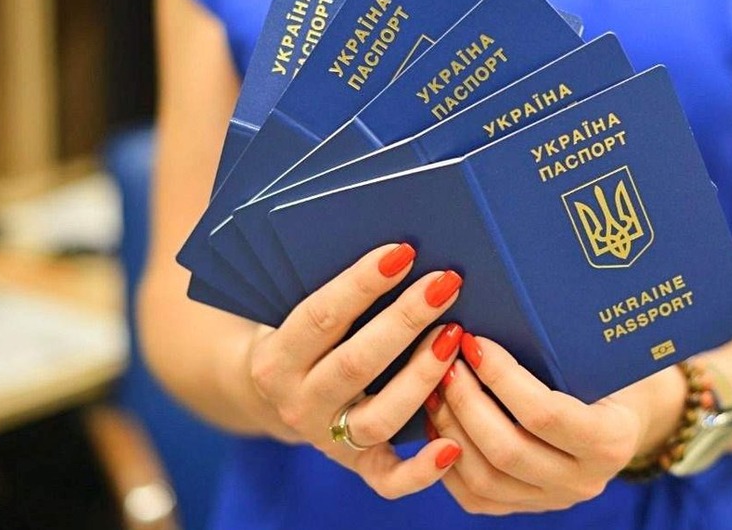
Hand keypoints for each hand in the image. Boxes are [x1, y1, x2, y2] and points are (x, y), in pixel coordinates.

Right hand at [234, 243, 467, 498]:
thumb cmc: (308, 337)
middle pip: (356, 364)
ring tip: (455, 338)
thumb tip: (400, 250)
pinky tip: (454, 444)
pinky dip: (422, 470)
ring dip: (422, 376)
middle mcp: (298, 404)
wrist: (276, 397)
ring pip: (380, 417)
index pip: (321, 317)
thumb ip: (339, 293)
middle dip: (405, 320)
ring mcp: (327, 440)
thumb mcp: (301, 311)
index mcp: (276, 359)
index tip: (402, 251)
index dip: (361, 284)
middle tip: (446, 285)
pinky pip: (389, 480)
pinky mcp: (357, 466)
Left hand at [427, 336, 685, 513]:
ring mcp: (552, 500)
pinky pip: (474, 496)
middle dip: (466, 401)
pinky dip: (445, 459)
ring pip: (484, 478)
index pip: (545, 414)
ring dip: (450, 428)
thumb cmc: (605, 369)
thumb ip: (563, 343)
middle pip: (508, 450)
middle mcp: (584, 481)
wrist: (620, 413)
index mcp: (611, 440)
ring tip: (433, 386)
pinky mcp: (524, 508)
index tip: (474, 341)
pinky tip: (435, 419)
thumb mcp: (599, 355)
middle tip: (444, 361)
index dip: (501, 377)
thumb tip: (500, 305)